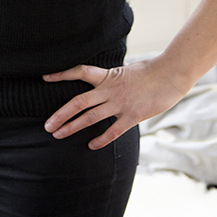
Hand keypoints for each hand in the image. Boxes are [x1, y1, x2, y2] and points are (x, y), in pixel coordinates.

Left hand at [43, 54, 190, 149]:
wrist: (171, 73)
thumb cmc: (151, 70)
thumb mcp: (127, 70)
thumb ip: (114, 79)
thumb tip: (105, 84)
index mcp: (108, 75)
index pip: (80, 72)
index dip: (62, 74)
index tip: (45, 77)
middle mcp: (110, 89)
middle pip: (79, 102)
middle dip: (61, 114)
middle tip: (47, 125)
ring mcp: (120, 103)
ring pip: (90, 117)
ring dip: (72, 127)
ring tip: (58, 135)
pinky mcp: (132, 116)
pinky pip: (113, 130)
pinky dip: (101, 139)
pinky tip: (91, 145)